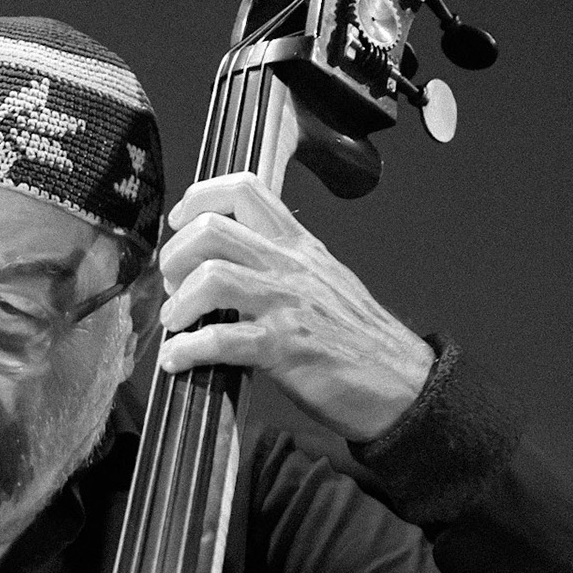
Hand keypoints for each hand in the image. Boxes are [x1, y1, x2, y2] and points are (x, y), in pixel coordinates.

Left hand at [157, 171, 433, 442]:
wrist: (401, 383)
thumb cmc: (357, 337)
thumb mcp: (323, 280)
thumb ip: (279, 264)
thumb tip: (224, 263)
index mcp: (299, 245)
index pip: (245, 189)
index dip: (200, 198)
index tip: (180, 222)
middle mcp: (291, 265)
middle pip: (212, 230)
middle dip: (175, 256)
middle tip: (171, 285)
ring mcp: (288, 305)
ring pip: (211, 277)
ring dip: (179, 302)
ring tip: (176, 324)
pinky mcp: (285, 348)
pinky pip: (221, 340)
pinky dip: (188, 350)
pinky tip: (178, 361)